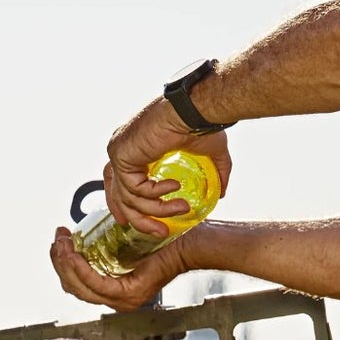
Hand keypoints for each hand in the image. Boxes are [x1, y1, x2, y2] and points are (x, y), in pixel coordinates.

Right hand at [48, 225, 188, 311]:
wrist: (187, 243)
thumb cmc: (163, 240)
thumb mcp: (125, 243)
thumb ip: (105, 247)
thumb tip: (82, 235)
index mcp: (115, 291)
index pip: (78, 285)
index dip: (62, 265)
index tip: (58, 243)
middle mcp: (118, 301)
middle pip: (75, 288)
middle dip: (60, 263)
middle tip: (57, 240)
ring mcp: (123, 301)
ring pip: (82, 288)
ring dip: (66, 265)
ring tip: (62, 244)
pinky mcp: (129, 294)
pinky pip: (97, 284)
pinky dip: (81, 269)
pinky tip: (73, 255)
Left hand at [104, 98, 231, 237]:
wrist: (194, 107)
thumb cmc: (200, 121)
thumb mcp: (210, 154)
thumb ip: (214, 174)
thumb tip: (222, 194)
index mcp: (134, 148)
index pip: (119, 181)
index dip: (125, 204)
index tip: (137, 222)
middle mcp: (122, 150)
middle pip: (117, 194)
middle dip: (136, 218)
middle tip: (158, 232)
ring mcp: (118, 151)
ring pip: (128, 198)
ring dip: (157, 210)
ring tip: (182, 207)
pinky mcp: (120, 154)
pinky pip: (134, 189)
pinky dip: (155, 194)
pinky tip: (174, 187)